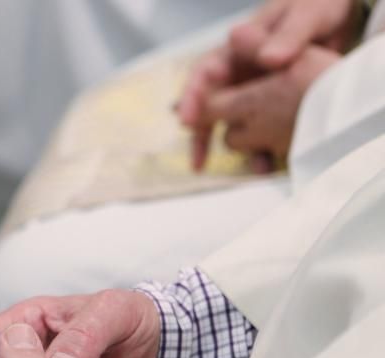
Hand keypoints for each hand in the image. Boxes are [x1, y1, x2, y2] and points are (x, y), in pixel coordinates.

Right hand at [178, 0, 354, 168]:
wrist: (344, 15)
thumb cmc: (318, 5)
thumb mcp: (306, 14)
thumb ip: (288, 35)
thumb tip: (266, 59)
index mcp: (240, 48)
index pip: (205, 73)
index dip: (192, 97)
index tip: (187, 119)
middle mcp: (242, 71)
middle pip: (211, 106)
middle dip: (201, 135)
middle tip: (198, 161)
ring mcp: (257, 89)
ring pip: (235, 122)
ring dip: (236, 147)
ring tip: (247, 167)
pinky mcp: (275, 103)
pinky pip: (262, 128)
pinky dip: (263, 146)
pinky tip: (269, 163)